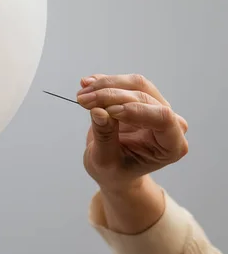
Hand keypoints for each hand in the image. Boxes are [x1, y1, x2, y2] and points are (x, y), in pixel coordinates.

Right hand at [78, 74, 188, 192]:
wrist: (112, 168)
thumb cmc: (114, 171)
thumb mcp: (105, 161)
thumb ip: (104, 136)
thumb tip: (99, 111)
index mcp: (171, 146)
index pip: (163, 118)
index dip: (136, 110)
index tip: (108, 110)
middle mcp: (170, 124)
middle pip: (144, 97)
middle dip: (110, 96)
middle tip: (82, 100)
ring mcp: (156, 108)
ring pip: (135, 84)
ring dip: (106, 85)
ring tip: (82, 94)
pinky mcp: (141, 97)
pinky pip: (124, 82)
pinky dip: (104, 81)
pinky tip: (87, 84)